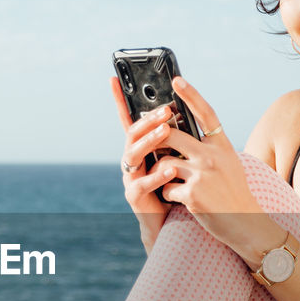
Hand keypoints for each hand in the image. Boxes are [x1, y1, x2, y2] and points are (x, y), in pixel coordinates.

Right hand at [113, 77, 178, 251]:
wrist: (169, 222)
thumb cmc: (174, 186)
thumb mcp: (175, 157)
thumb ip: (175, 138)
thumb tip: (185, 108)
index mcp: (140, 148)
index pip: (129, 119)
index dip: (120, 100)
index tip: (114, 78)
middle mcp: (131, 160)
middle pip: (132, 134)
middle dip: (148, 120)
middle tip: (165, 110)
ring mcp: (130, 178)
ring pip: (133, 155)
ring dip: (150, 141)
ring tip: (165, 132)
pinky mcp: (135, 197)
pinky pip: (143, 184)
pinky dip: (157, 175)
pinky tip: (170, 168)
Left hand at [154, 77, 271, 257]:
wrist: (245, 222)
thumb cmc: (233, 192)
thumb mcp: (228, 163)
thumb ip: (209, 148)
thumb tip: (181, 133)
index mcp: (223, 146)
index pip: (206, 113)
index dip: (191, 94)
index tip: (177, 80)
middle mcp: (213, 156)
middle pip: (171, 135)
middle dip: (157, 140)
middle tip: (154, 146)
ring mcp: (202, 175)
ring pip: (163, 163)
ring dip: (162, 173)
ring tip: (173, 183)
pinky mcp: (192, 194)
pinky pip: (165, 187)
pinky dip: (168, 194)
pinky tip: (180, 200)